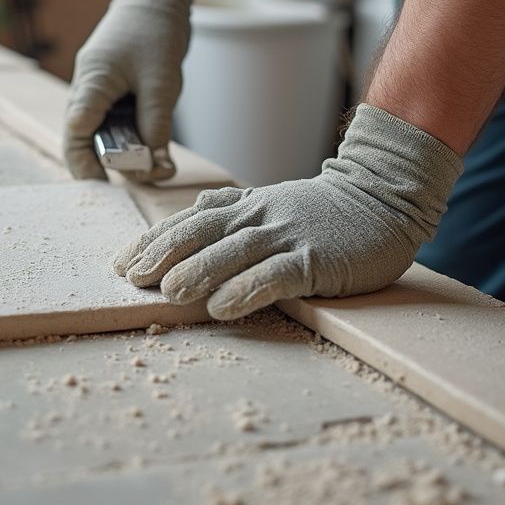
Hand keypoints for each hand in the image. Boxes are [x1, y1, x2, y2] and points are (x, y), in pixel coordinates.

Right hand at [64, 0, 202, 180]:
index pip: (76, 132)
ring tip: (156, 161)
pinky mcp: (110, 87)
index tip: (105, 183)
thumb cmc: (156, 29)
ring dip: (125, 148)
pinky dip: (131, 134)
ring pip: (100, 131)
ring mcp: (97, 87)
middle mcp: (87, 87)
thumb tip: (155, 167)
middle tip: (142, 174)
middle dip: (110, 161)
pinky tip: (153, 143)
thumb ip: (155, 125)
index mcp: (92, 82)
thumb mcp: (162, 81)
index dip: (86, 163)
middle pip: (84, 138)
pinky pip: (113, 119)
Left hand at [112, 104, 462, 318]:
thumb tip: (197, 207)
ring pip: (232, 252)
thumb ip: (233, 205)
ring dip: (197, 272)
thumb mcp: (270, 201)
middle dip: (162, 254)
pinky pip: (275, 275)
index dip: (153, 241)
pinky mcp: (315, 259)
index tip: (121, 263)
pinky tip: (222, 307)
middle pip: (200, 232)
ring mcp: (286, 236)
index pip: (187, 221)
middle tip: (132, 278)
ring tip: (167, 293)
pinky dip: (246, 289)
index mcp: (243, 206)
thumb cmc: (322, 208)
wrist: (383, 197)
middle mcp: (257, 217)